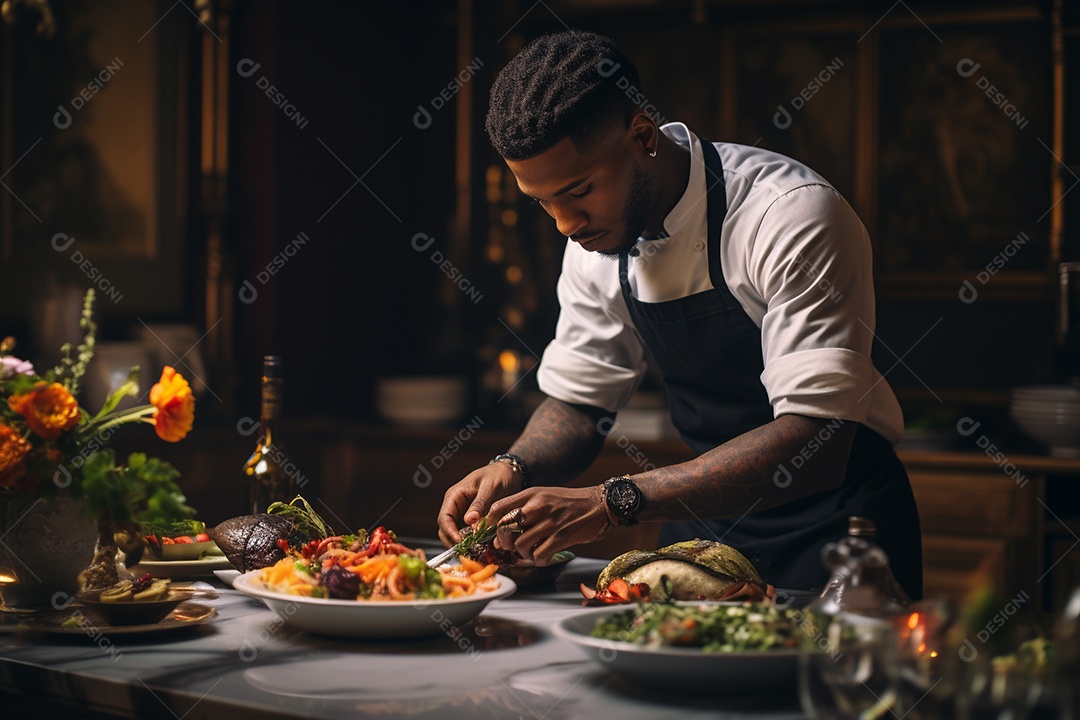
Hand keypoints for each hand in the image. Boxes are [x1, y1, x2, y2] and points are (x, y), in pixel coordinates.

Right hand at [437, 462, 521, 546]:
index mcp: (454, 496)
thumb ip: (480, 503)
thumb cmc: (499, 475)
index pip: (444, 518)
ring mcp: (464, 515)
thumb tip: (469, 521)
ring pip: (457, 535)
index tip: (460, 543)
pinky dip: (474, 543)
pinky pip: (469, 535)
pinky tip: (483, 548)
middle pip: (446, 530)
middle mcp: (456, 507)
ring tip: (476, 553)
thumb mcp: (491, 487)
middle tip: (468, 552)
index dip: (449, 533)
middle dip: (455, 543)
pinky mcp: (474, 521)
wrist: (510, 473)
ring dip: (464, 545)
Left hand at [488, 485, 609, 565]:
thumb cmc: (570, 502)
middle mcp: (538, 506)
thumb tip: (503, 531)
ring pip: (520, 545)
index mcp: (531, 494)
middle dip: (504, 542)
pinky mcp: (562, 537)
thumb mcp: (544, 495)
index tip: (493, 532)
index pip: (497, 507)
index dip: (490, 523)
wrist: (600, 503)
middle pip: (505, 527)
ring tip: (531, 551)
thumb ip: (524, 508)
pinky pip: (539, 555)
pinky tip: (544, 556)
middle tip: (511, 546)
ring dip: (523, 553)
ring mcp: (550, 522)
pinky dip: (538, 560)